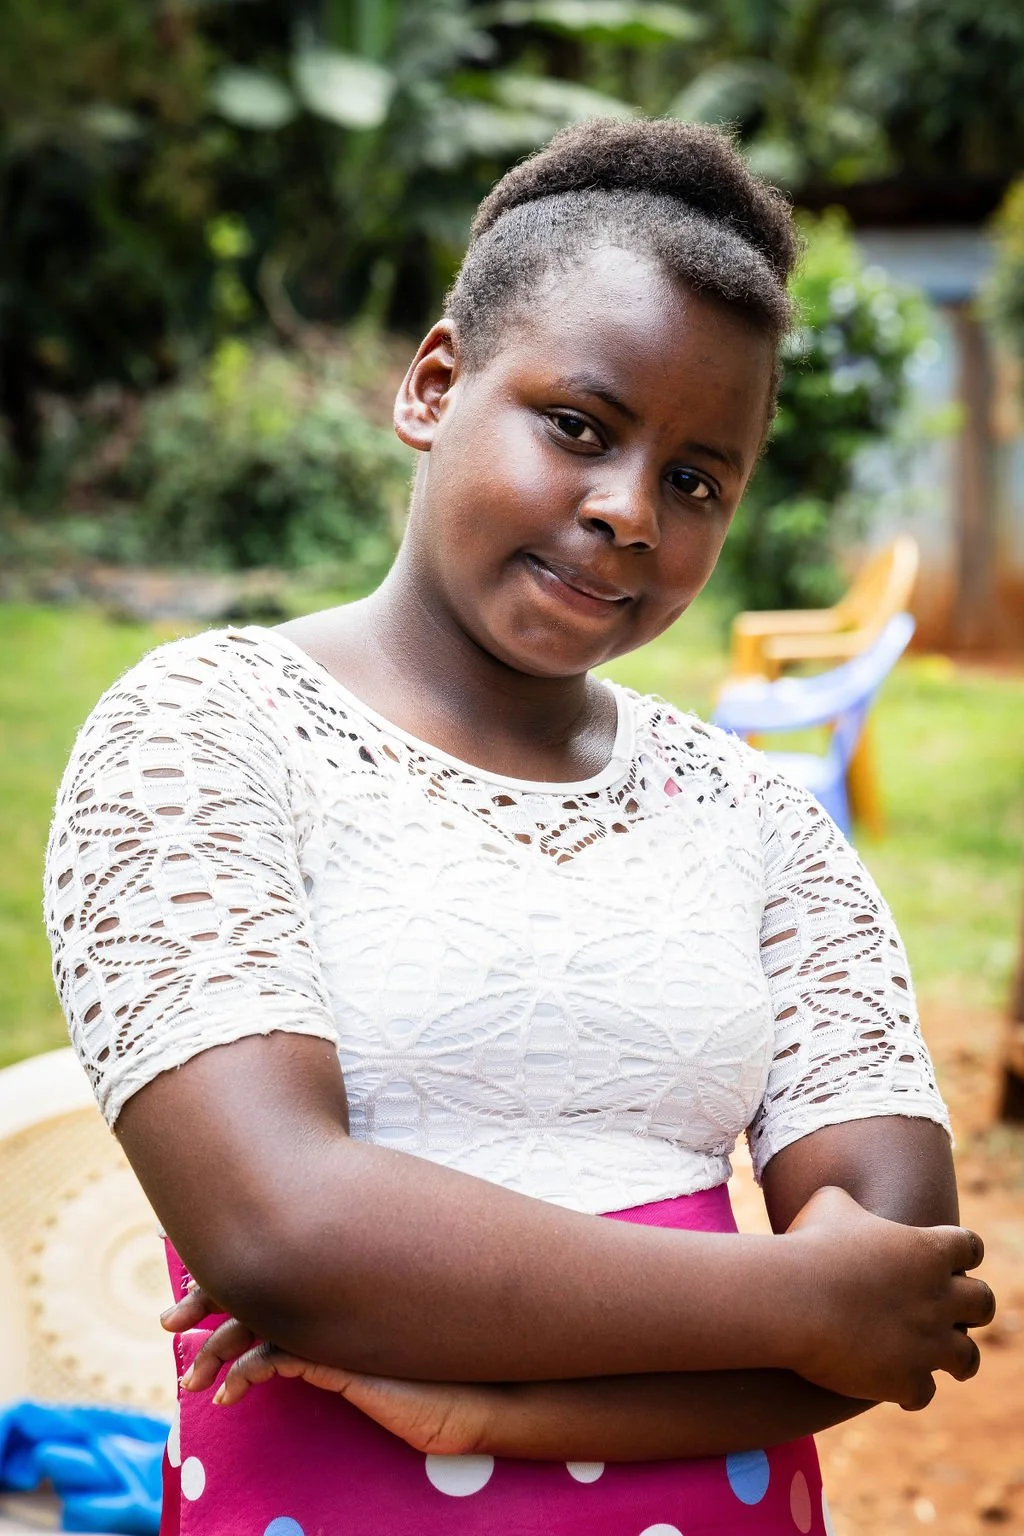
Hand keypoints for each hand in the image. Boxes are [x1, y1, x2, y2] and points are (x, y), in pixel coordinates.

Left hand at [163, 1289, 496, 1454]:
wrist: (473, 1386)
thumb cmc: (431, 1360)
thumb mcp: (373, 1333)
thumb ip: (340, 1311)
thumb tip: (302, 1311)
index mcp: (338, 1277)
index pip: (273, 1263)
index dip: (231, 1274)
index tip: (196, 1290)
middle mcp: (334, 1292)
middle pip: (255, 1284)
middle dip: (206, 1301)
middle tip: (171, 1321)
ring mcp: (338, 1320)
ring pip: (259, 1323)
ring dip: (219, 1351)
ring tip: (191, 1378)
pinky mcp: (342, 1357)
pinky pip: (280, 1358)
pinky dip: (250, 1373)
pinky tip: (233, 1392)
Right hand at [786, 1185, 994, 1409]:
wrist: (794, 1300)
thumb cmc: (809, 1244)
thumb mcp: (829, 1205)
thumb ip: (853, 1207)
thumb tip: (849, 1210)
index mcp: (929, 1250)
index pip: (970, 1247)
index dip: (961, 1253)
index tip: (948, 1259)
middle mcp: (940, 1299)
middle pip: (983, 1303)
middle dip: (972, 1307)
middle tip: (954, 1311)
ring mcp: (929, 1344)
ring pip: (967, 1357)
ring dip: (956, 1357)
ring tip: (947, 1362)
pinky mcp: (907, 1381)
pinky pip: (924, 1393)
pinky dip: (910, 1391)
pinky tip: (895, 1388)